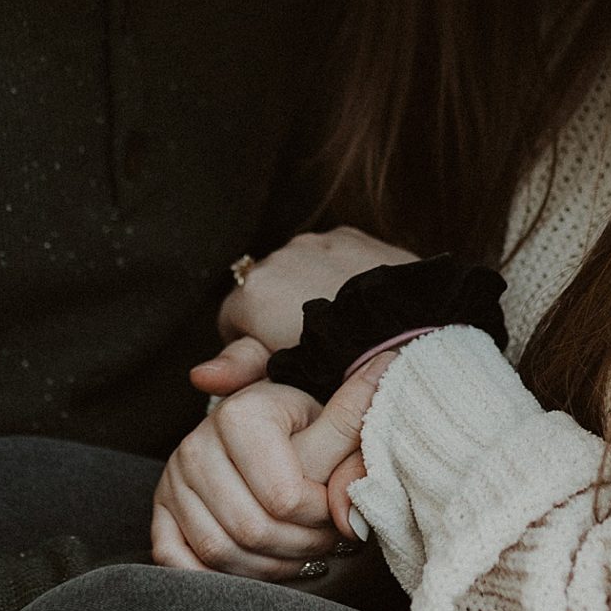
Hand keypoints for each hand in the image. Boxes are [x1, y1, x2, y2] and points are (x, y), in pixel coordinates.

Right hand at [152, 364, 387, 579]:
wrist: (261, 435)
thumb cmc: (301, 429)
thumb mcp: (328, 417)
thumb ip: (352, 415)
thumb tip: (385, 368)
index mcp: (238, 416)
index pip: (286, 499)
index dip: (323, 517)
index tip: (341, 509)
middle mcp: (194, 446)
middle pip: (253, 530)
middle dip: (302, 546)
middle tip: (329, 540)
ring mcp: (172, 481)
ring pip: (220, 552)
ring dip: (270, 567)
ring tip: (301, 552)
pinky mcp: (161, 510)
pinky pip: (177, 561)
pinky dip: (216, 576)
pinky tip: (255, 567)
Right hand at [192, 226, 414, 397]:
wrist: (411, 330)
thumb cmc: (344, 364)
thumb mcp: (288, 374)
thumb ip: (241, 369)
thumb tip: (198, 376)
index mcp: (253, 295)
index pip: (231, 320)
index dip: (252, 346)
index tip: (281, 363)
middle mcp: (276, 258)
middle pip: (263, 291)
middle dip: (279, 314)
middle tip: (315, 348)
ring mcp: (314, 242)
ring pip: (297, 269)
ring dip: (308, 289)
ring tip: (342, 325)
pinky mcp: (348, 234)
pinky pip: (331, 254)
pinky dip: (338, 272)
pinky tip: (361, 302)